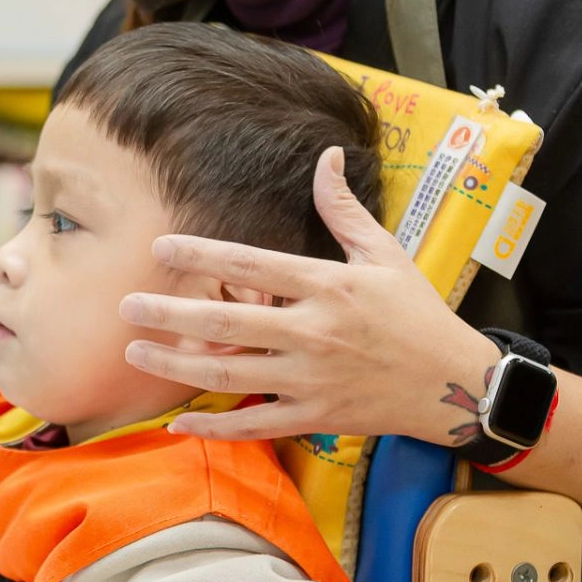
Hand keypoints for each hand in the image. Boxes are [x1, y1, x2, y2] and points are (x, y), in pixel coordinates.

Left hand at [119, 147, 500, 444]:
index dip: (203, 254)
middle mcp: (315, 332)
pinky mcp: (316, 417)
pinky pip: (254, 423)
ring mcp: (312, 379)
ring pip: (230, 373)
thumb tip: (326, 156)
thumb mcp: (385, 254)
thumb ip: (343, 209)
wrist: (456, 385)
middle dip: (170, 313)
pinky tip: (179, 420)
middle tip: (126, 305)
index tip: (161, 247)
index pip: (252, 263)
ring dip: (176, 364)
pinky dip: (214, 425)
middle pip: (227, 321)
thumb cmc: (417, 314)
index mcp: (329, 286)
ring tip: (135, 351)